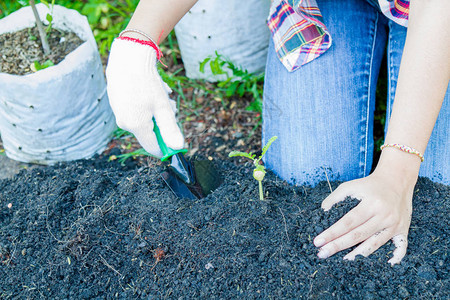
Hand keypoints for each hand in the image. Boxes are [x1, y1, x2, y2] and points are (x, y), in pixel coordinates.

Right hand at [106, 37, 183, 157]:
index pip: (153, 148)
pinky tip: (149, 89)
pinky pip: (136, 110)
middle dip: (163, 121)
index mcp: (136, 126)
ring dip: (157, 110)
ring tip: (161, 93)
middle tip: (170, 105)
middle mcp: (124, 123)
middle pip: (151, 131)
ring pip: (145, 119)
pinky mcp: (117, 103)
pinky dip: (146, 103)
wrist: (128, 58)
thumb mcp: (163, 107)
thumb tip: (178, 148)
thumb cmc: (147, 82)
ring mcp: (118, 113)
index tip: (178, 139)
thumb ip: (170, 130)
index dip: (167, 146)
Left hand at [313, 167, 415, 264]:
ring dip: (358, 254)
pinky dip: (395, 257)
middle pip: (358, 235)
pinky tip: (385, 264)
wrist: (397, 180)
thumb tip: (321, 212)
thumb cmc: (370, 185)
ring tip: (342, 260)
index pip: (347, 222)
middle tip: (322, 253)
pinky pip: (401, 247)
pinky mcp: (403, 230)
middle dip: (338, 245)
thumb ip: (335, 197)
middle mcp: (384, 215)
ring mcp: (395, 224)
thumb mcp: (351, 185)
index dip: (332, 233)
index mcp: (371, 204)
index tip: (318, 241)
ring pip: (375, 244)